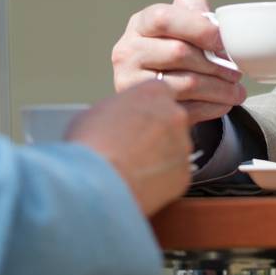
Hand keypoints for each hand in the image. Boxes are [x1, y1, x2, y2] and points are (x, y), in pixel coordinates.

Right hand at [67, 80, 191, 215]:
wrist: (97, 181)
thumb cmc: (91, 144)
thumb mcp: (96, 111)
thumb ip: (118, 109)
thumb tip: (115, 119)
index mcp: (153, 92)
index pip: (160, 93)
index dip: (146, 109)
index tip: (136, 120)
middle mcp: (174, 114)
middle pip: (170, 120)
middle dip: (155, 133)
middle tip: (132, 146)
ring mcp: (182, 144)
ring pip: (174, 148)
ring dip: (159, 156)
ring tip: (132, 168)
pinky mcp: (184, 173)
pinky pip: (174, 174)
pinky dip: (161, 179)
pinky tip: (139, 182)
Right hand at [112, 0, 245, 124]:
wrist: (146, 100)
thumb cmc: (169, 54)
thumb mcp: (177, 25)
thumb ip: (193, 10)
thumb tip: (212, 22)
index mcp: (139, 25)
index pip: (164, 18)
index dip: (198, 27)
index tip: (222, 40)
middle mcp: (127, 53)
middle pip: (179, 52)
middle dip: (215, 63)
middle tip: (236, 71)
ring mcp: (133, 84)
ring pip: (187, 83)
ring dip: (220, 88)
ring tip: (236, 90)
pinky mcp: (146, 112)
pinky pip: (187, 109)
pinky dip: (212, 107)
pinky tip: (222, 103)